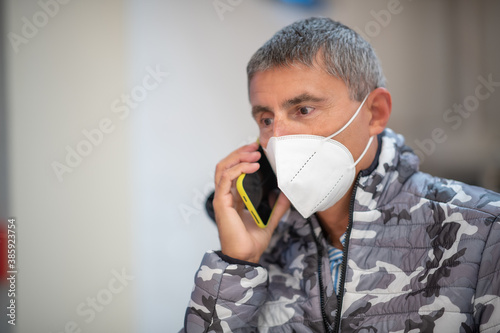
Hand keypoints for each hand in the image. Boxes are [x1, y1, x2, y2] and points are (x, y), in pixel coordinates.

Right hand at [213, 142, 289, 263]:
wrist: (247, 256)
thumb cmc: (252, 242)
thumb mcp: (270, 219)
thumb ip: (277, 206)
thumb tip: (286, 193)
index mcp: (234, 197)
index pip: (233, 170)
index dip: (242, 157)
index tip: (258, 150)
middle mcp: (226, 195)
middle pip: (225, 165)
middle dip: (239, 152)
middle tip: (255, 146)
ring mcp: (222, 198)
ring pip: (222, 168)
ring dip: (238, 157)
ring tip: (254, 153)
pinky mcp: (222, 203)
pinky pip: (226, 179)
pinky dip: (238, 169)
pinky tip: (252, 166)